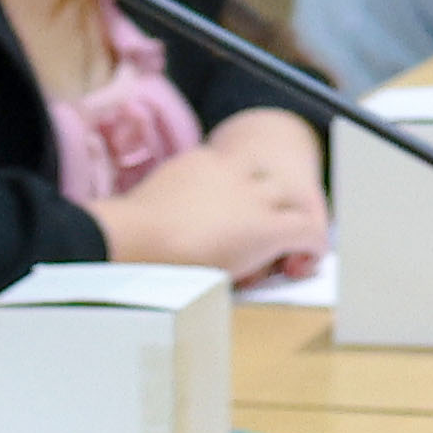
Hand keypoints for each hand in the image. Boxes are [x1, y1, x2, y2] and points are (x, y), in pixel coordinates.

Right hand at [89, 113, 324, 280]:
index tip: (227, 222)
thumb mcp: (136, 214)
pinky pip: (310, 230)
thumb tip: (129, 236)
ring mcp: (252, 197)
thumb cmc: (119, 238)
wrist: (130, 240)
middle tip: (267, 231)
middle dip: (272, 200)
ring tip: (291, 251)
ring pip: (296, 199)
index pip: (232, 170)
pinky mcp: (268, 227)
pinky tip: (300, 268)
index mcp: (198, 164)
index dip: (237, 196)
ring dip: (295, 222)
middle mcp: (231, 172)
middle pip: (270, 176)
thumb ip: (148, 218)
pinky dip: (313, 247)